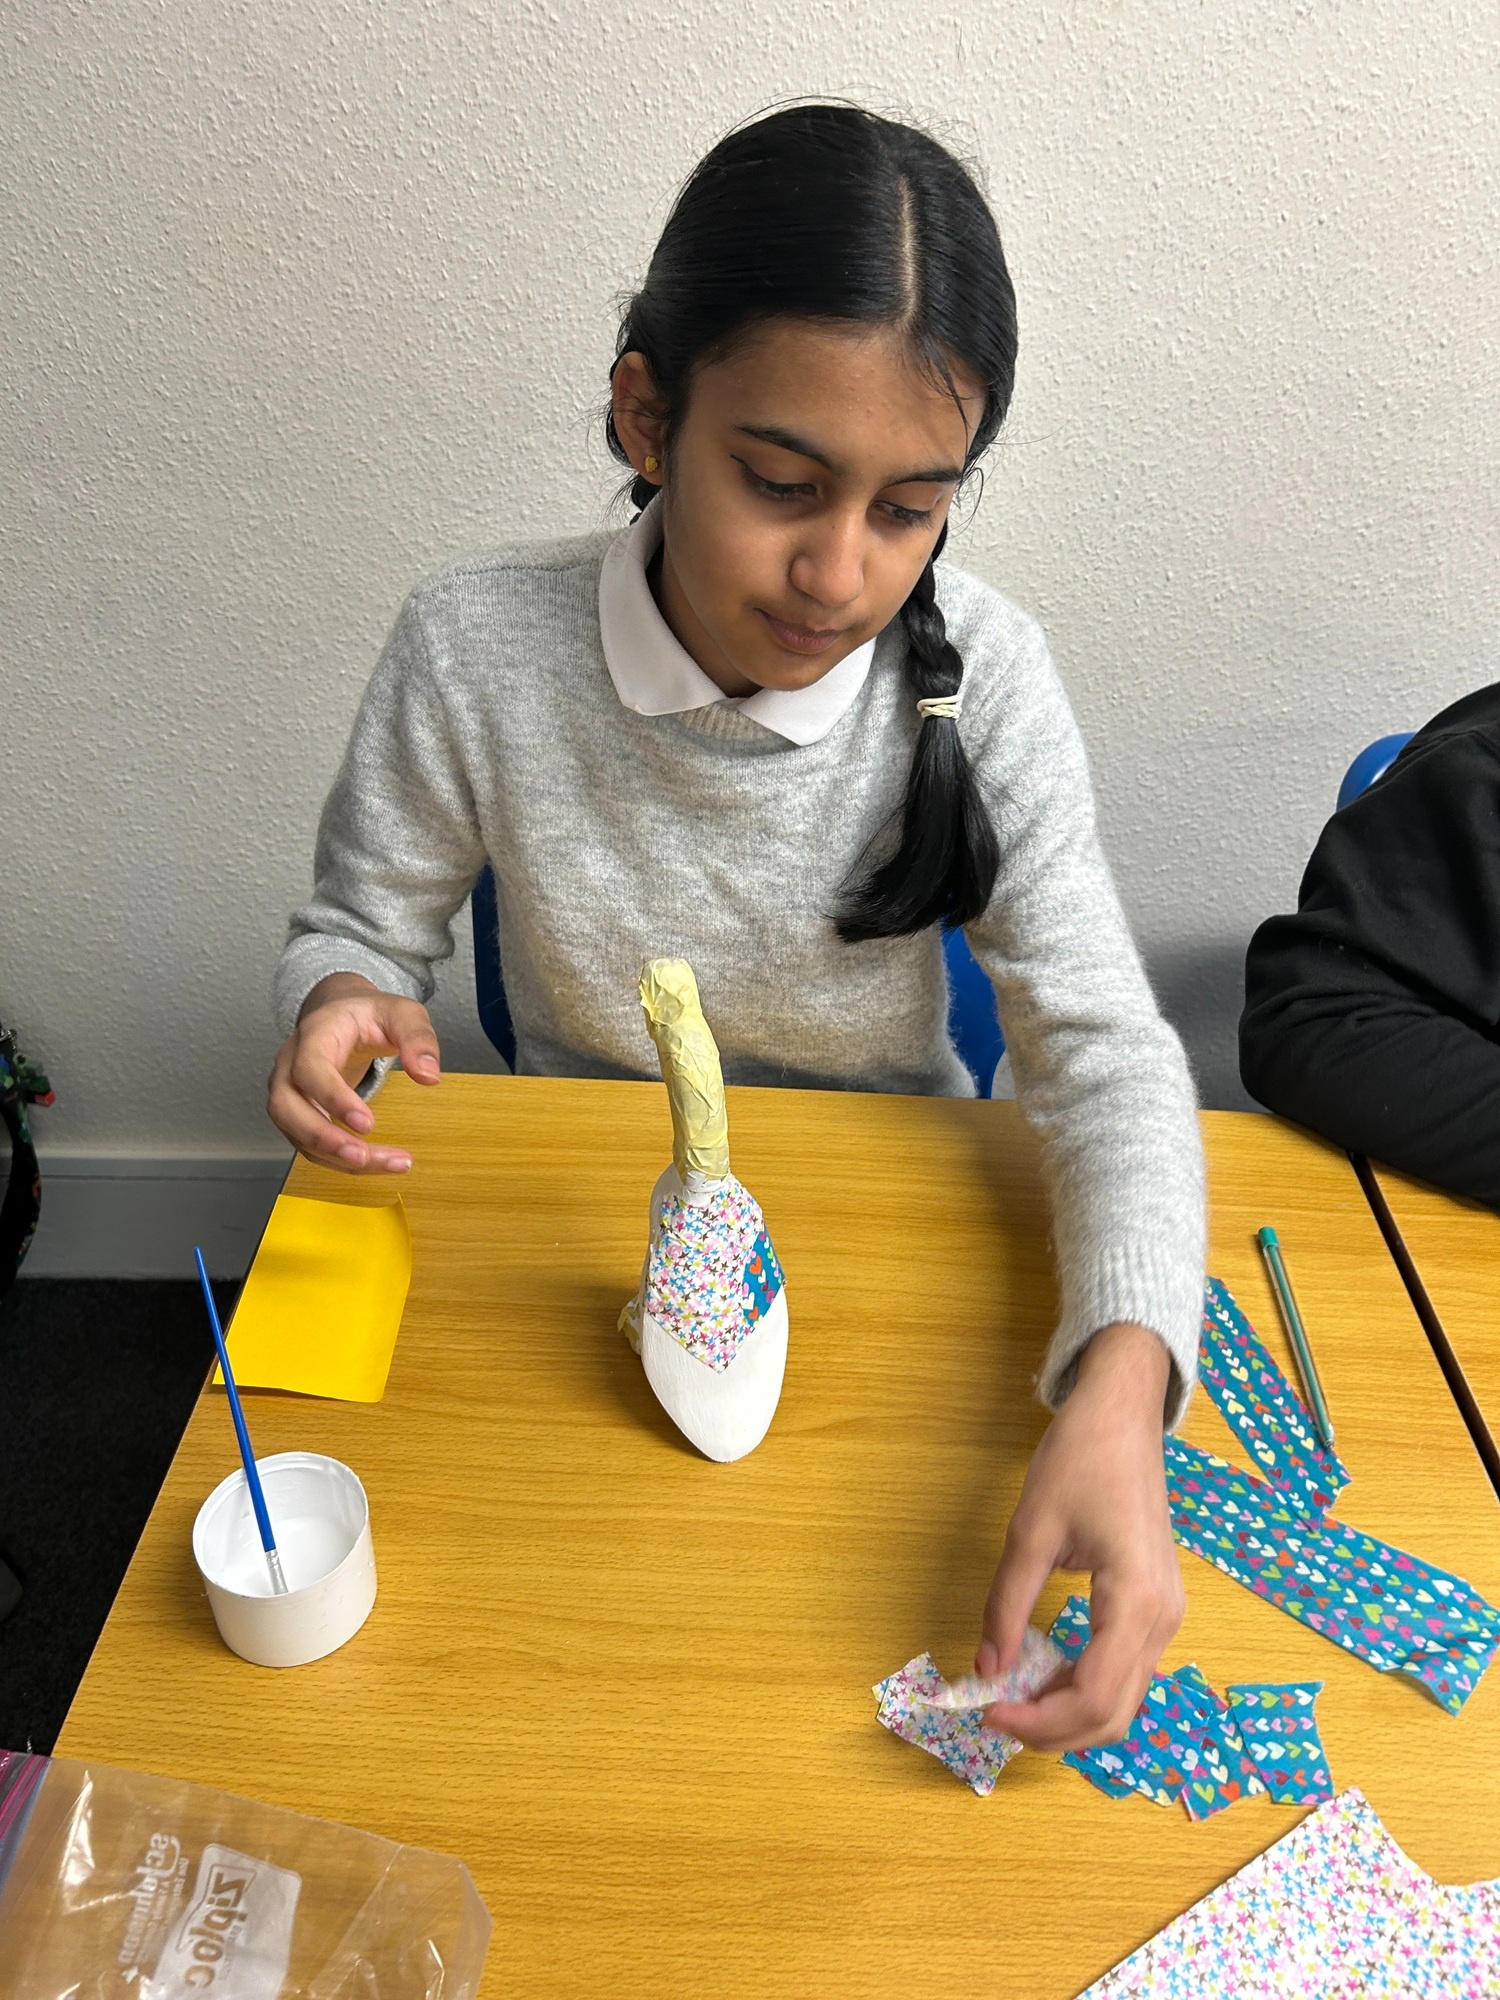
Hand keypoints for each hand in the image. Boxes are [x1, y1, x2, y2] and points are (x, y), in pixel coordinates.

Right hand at [266, 973, 439, 1172]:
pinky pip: (311, 1145)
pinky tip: (378, 1163)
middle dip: (322, 1138)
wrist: (344, 1017)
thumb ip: (417, 1038)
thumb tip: (429, 1076)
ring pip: (297, 1133)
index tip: (367, 1124)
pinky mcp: (298, 1115)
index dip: (333, 1098)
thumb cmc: (371, 1015)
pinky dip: (340, 1161)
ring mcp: (289, 1091)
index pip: (310, 1068)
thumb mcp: (402, 1013)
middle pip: (286, 1107)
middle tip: (363, 1157)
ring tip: (387, 1164)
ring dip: (336, 1158)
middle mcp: (290, 1064)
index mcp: (315, 1033)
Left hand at [976, 1321, 1183, 1751]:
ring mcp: (1167, 1615)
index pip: (1092, 1697)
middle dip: (1054, 1730)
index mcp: (1136, 1602)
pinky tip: (1044, 1669)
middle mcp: (1163, 1620)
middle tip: (998, 1715)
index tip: (989, 1712)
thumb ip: (1006, 1605)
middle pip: (1114, 1713)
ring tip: (1015, 1695)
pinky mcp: (1158, 1606)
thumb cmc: (1080, 1459)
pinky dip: (1086, 1685)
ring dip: (1070, 1712)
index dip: (1039, 1720)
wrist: (1123, 1413)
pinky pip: (1126, 1669)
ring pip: (1124, 1698)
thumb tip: (984, 1668)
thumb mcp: (1030, 1531)